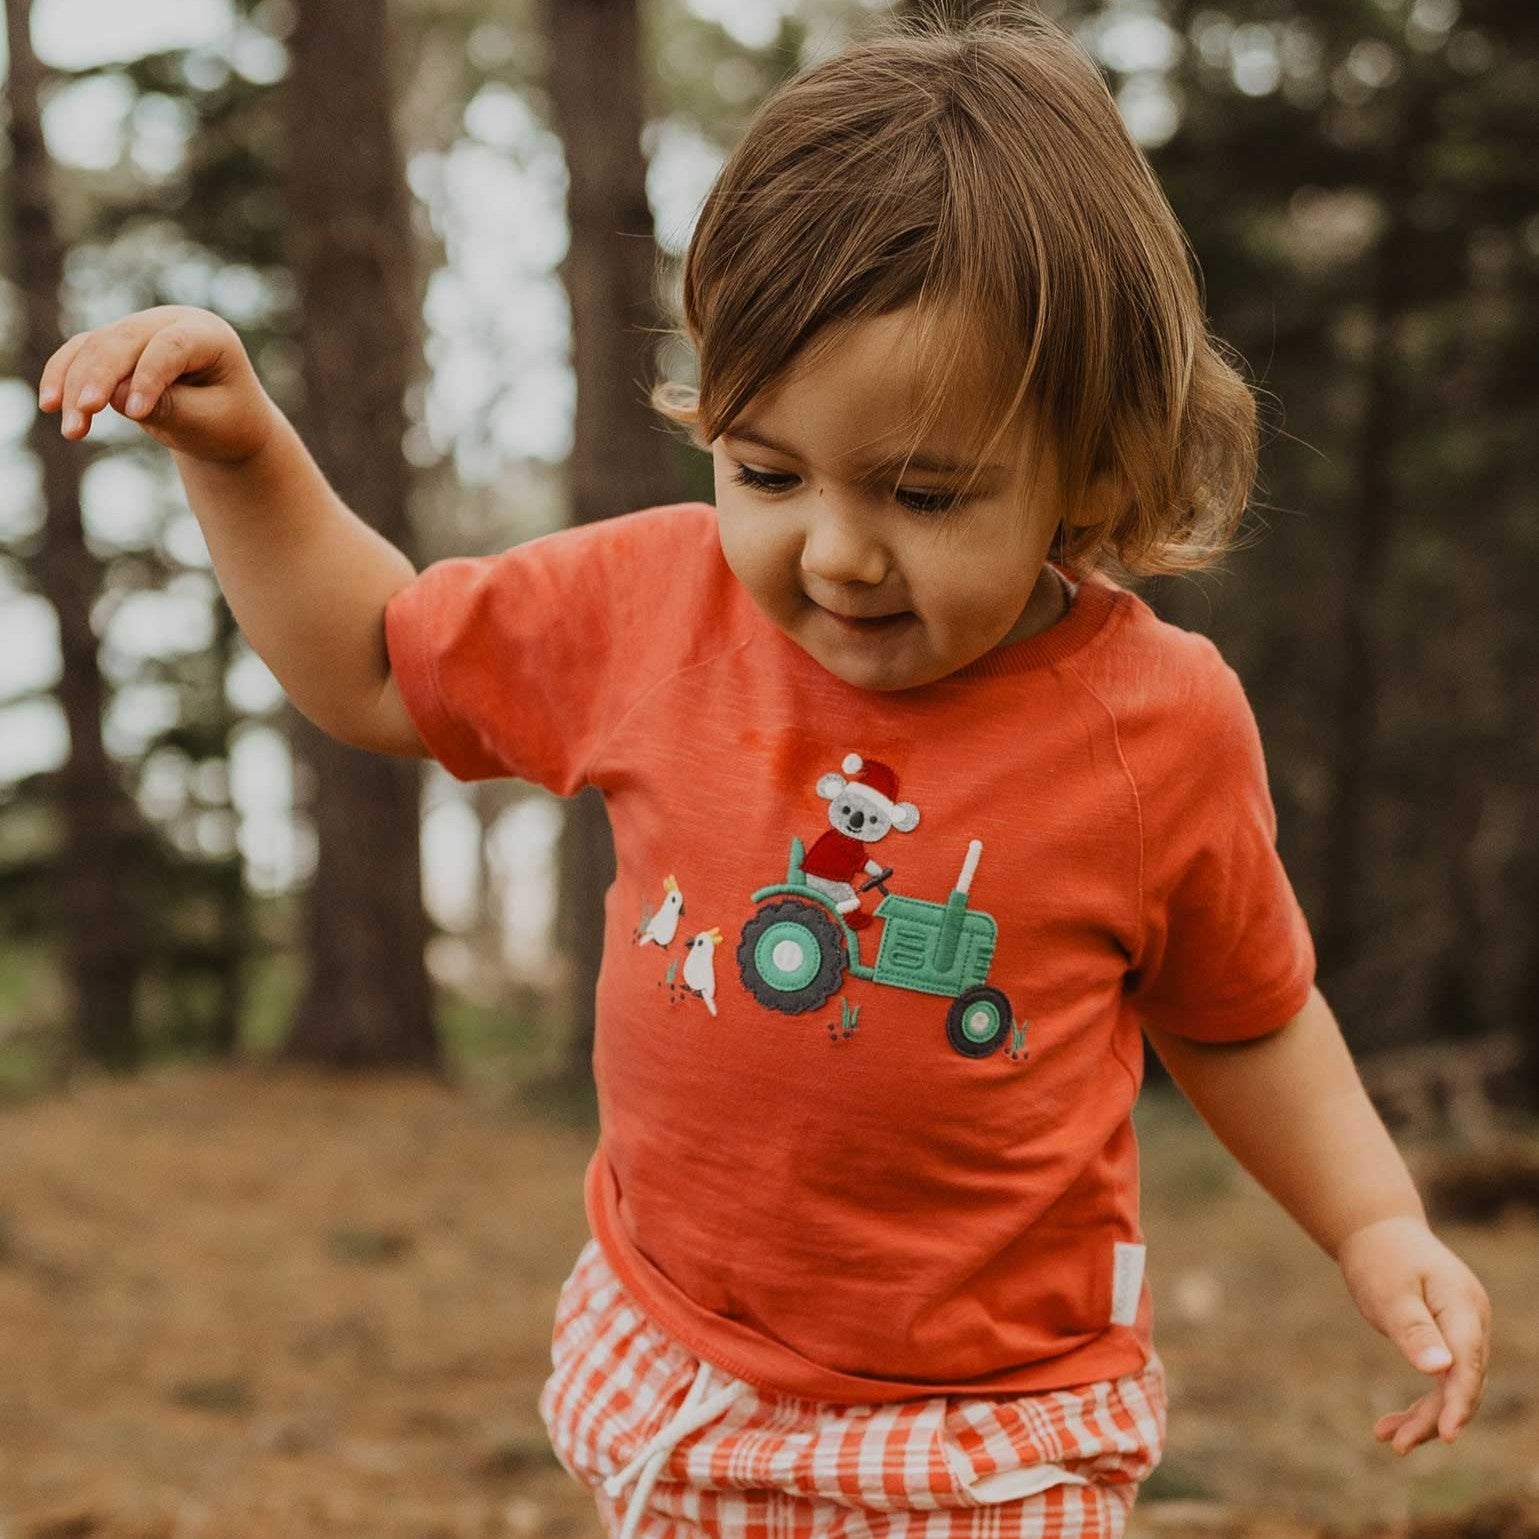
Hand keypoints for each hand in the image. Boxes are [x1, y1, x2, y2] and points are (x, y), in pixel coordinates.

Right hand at [38, 305, 277, 463]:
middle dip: (99, 378)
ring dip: (74, 386)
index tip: (134, 414)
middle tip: (84, 414)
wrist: (226, 422)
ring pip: (95, 347)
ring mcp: (140, 330)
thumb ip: (170, 408)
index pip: (172, 346)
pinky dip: (63, 377)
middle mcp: (170, 321)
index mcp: (209, 334)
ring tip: (72, 429)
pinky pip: (81, 353)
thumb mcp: (209, 422)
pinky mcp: (116, 345)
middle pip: (125, 340)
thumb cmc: (227, 423)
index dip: (150, 376)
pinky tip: (50, 404)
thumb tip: (113, 394)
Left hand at [1335, 1214, 1490, 1455]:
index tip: (1446, 1435)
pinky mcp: (1448, 1340)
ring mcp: (1463, 1332)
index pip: (1468, 1364)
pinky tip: (1391, 1423)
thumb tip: (1441, 1369)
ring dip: (1424, 1416)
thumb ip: (1414, 1330)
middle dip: (1433, 1418)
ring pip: (1452, 1387)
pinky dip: (1420, 1402)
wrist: (1377, 1231)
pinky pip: (1441, 1380)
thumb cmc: (1381, 1258)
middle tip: (1396, 1444)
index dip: (1459, 1402)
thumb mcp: (1390, 1292)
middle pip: (1463, 1382)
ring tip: (1386, 1437)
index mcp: (1463, 1307)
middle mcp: (1472, 1323)